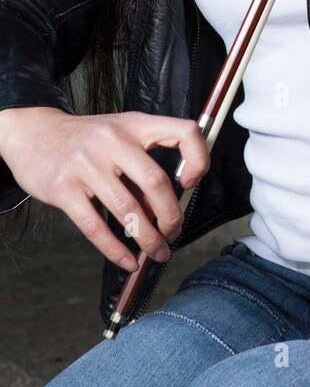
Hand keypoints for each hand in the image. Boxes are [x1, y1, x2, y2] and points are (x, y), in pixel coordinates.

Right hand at [0, 107, 209, 271]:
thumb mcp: (120, 136)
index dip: (198, 159)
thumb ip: (143, 164)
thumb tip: (167, 209)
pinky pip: (95, 226)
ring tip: (156, 252)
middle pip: (156, 183)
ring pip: (128, 210)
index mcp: (135, 124)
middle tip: (173, 233)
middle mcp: (112, 140)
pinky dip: (116, 250)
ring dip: (148, 239)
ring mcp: (86, 163)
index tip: (191, 183)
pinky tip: (128, 261)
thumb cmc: (86, 139)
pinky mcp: (63, 188)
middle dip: (171, 217)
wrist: (34, 134)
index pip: (184, 132)